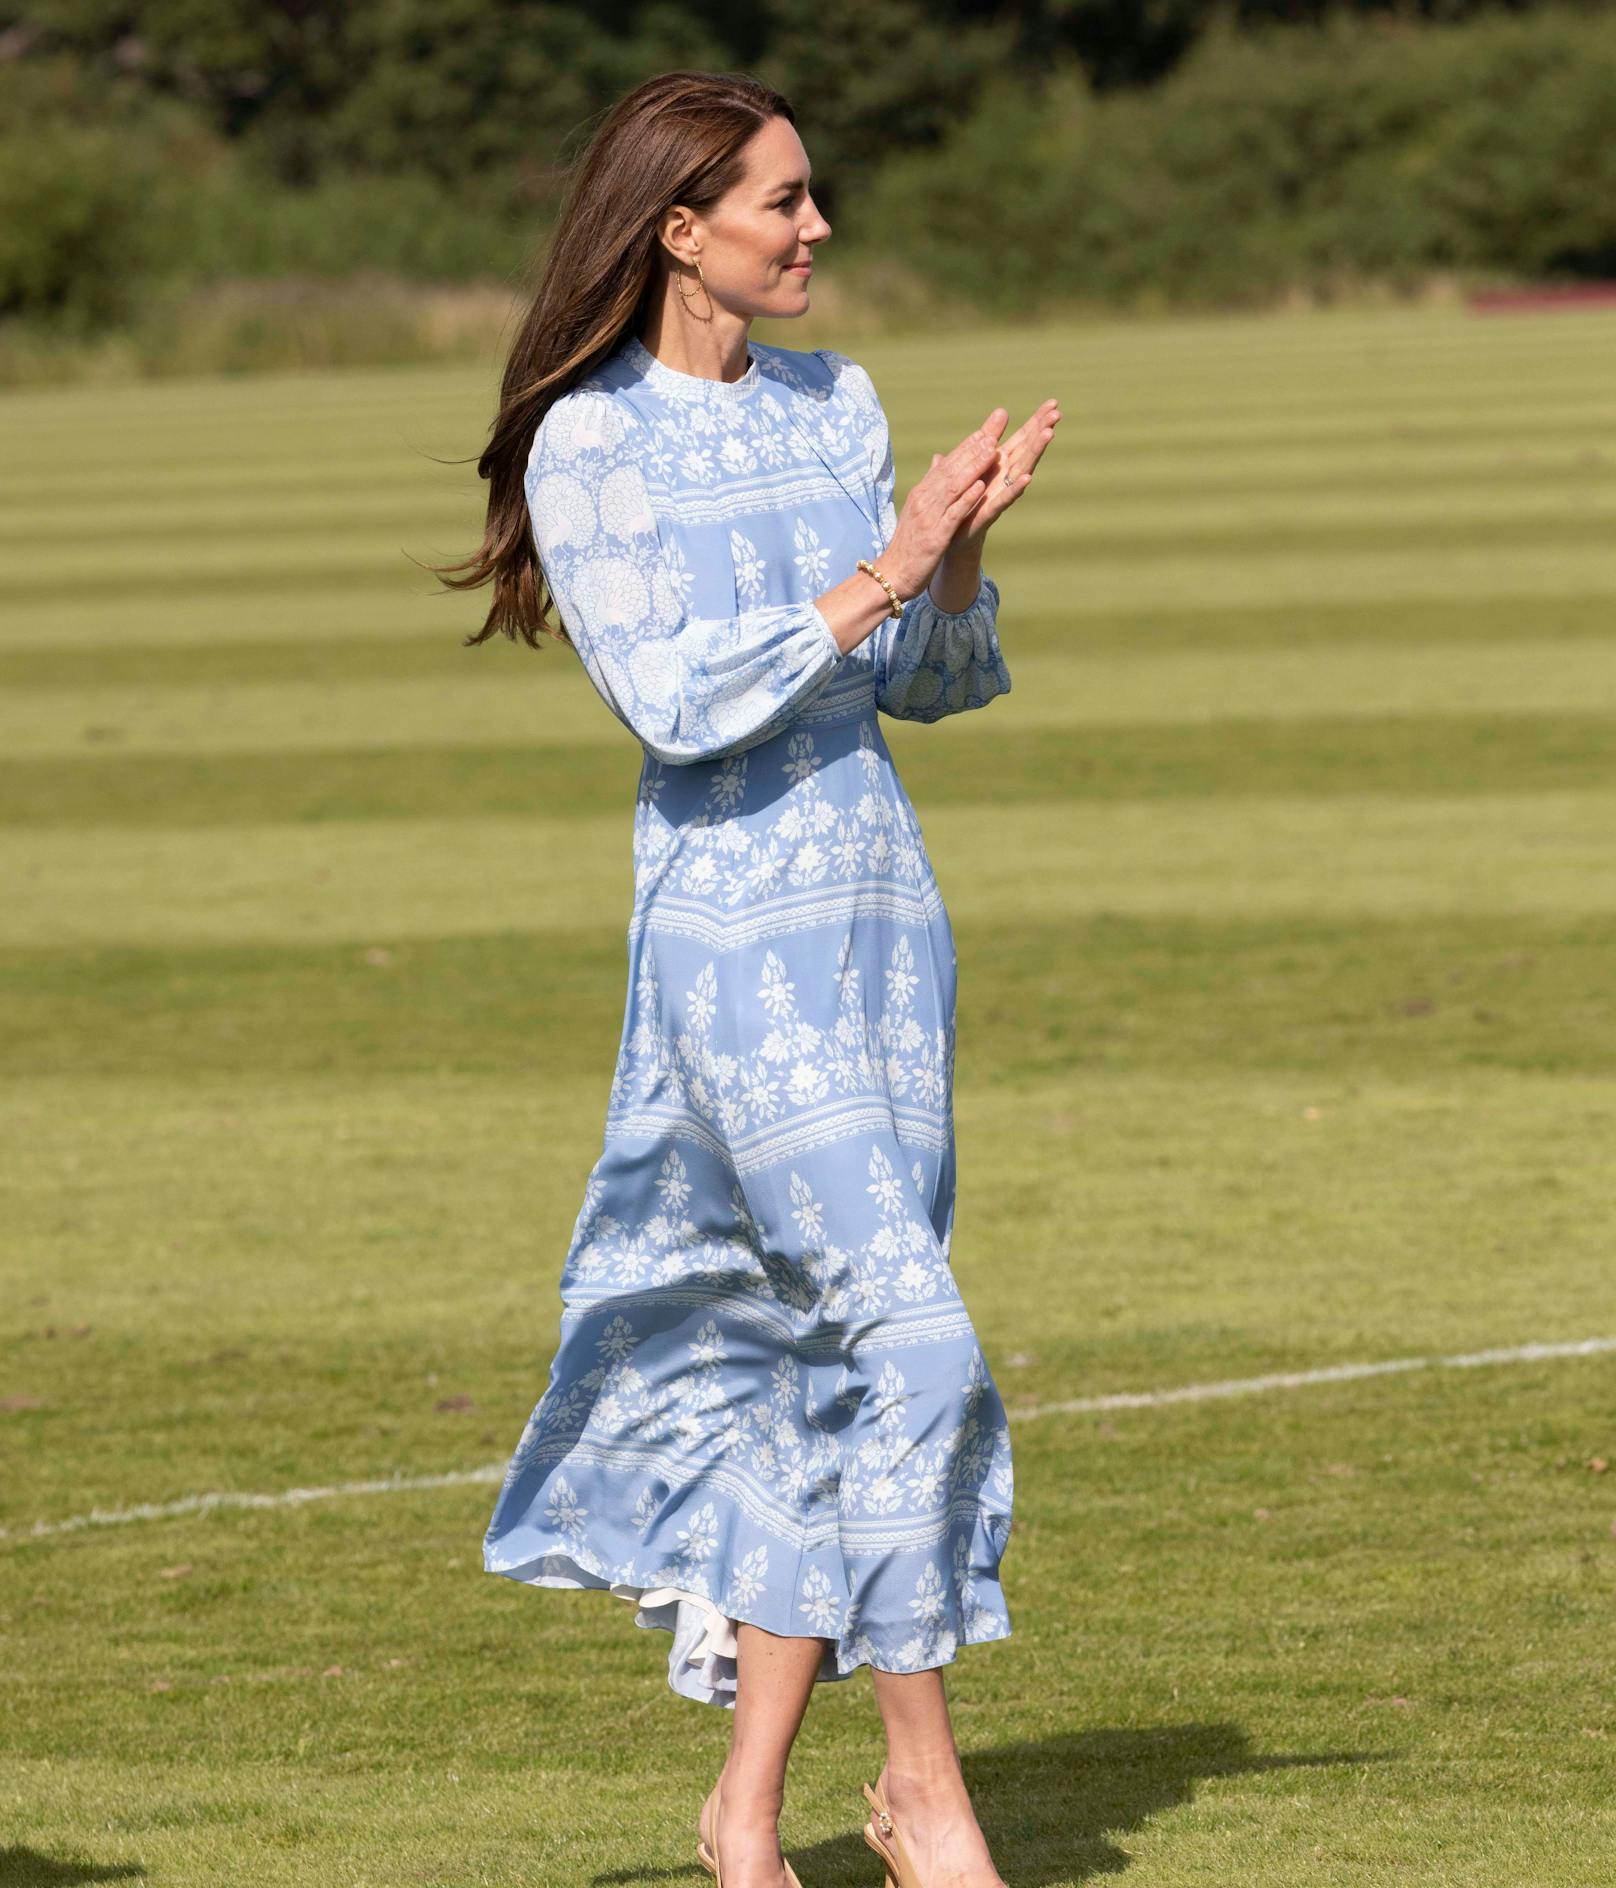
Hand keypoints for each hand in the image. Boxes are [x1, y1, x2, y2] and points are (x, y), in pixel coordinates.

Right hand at [880, 415, 1008, 599]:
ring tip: (992, 450)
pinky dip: (967, 499)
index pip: (947, 464)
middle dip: (974, 448)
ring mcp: (929, 517)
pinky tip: (981, 486)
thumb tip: (938, 460)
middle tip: (995, 429)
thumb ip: (931, 485)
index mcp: (922, 493)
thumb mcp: (918, 512)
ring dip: (973, 467)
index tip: (986, 430)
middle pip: (952, 468)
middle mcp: (924, 500)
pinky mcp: (935, 536)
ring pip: (953, 486)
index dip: (967, 446)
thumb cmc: (908, 545)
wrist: (893, 574)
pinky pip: (953, 514)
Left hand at [930, 397, 1060, 551]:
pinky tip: (1029, 477)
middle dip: (1042, 430)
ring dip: (1036, 451)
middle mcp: (1006, 476)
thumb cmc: (962, 502)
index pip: (1022, 438)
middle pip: (1027, 448)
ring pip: (1022, 468)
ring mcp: (1001, 492)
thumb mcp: (966, 470)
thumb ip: (973, 451)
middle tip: (1057, 412)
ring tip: (1049, 434)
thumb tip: (979, 434)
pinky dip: (1017, 488)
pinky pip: (1006, 498)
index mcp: (999, 463)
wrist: (952, 536)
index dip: (1036, 421)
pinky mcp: (992, 510)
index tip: (1053, 402)